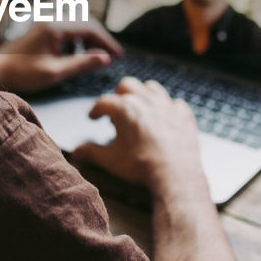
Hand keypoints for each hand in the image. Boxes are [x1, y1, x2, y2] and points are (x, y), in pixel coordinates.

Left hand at [0, 19, 121, 93]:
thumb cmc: (21, 73)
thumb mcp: (55, 73)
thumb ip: (82, 64)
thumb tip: (105, 59)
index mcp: (56, 28)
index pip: (90, 28)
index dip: (107, 42)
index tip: (118, 55)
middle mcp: (52, 21)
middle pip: (86, 23)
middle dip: (101, 40)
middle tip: (112, 56)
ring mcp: (47, 25)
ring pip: (77, 26)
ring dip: (90, 40)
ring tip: (97, 58)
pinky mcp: (43, 32)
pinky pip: (67, 30)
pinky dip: (78, 41)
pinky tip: (78, 55)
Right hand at [71, 77, 204, 194]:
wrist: (175, 174)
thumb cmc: (142, 166)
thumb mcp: (111, 160)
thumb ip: (92, 152)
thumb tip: (76, 152)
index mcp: (125, 109)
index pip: (104, 102)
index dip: (96, 110)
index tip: (94, 117)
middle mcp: (145, 101)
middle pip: (127, 85)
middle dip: (118, 95)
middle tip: (116, 112)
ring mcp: (167, 105)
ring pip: (151, 87)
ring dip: (142, 95)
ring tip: (139, 109)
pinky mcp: (184, 114)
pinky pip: (175, 102)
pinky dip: (167, 108)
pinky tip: (164, 119)